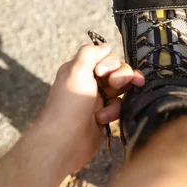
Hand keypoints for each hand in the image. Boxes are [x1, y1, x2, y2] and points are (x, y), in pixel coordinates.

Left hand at [36, 44, 144, 171]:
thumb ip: (90, 53)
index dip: (110, 64)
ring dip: (118, 96)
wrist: (64, 140)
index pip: (106, 58)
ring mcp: (97, 100)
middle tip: (113, 85)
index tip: (103, 73)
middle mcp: (89, 82)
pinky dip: (113, 112)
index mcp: (80, 69)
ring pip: (121, 90)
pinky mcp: (104, 116)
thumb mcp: (76, 70)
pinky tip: (101, 119)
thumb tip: (105, 46)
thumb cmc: (69, 104)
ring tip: (105, 107)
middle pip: (118, 72)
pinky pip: (119, 107)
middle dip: (121, 77)